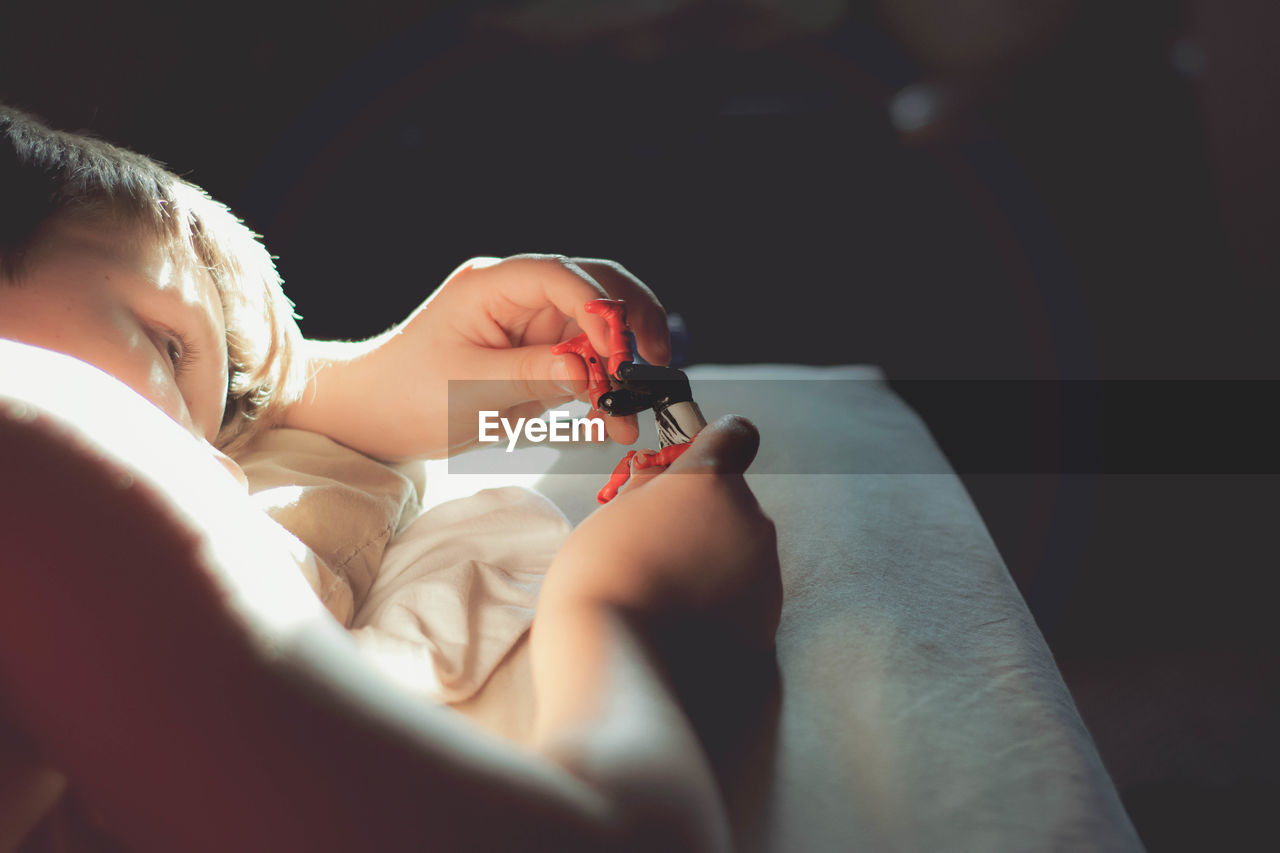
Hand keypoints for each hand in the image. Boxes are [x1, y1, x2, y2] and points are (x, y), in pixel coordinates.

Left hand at [286, 255, 670, 460]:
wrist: (376, 417)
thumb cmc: (406, 395)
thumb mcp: (468, 389)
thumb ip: (532, 374)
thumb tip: (587, 366)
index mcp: (494, 286)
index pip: (561, 277)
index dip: (598, 309)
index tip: (616, 355)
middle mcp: (520, 296)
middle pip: (597, 287)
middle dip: (630, 325)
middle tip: (648, 370)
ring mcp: (534, 326)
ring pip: (602, 328)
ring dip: (625, 363)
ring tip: (635, 407)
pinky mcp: (542, 357)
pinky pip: (589, 363)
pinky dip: (607, 389)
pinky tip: (616, 421)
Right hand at [540, 416, 782, 655]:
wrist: (620, 672)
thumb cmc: (601, 585)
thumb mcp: (609, 515)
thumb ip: (648, 488)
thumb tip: (663, 479)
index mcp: (711, 483)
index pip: (735, 434)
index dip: (711, 446)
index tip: (684, 469)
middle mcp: (751, 521)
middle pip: (732, 501)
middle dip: (699, 516)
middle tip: (651, 546)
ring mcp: (765, 574)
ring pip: (739, 550)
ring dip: (708, 561)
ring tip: (660, 594)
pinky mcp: (769, 623)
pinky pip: (743, 597)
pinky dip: (718, 604)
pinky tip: (678, 625)